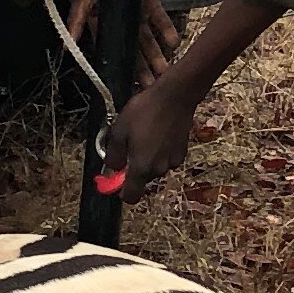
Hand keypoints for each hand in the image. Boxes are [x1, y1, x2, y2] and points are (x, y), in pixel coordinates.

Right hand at [68, 0, 179, 79]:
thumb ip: (76, 20)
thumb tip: (67, 45)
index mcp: (103, 25)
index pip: (114, 51)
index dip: (122, 67)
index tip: (130, 86)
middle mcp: (121, 23)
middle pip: (134, 50)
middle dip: (143, 68)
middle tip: (153, 85)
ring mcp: (137, 13)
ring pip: (148, 38)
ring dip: (157, 54)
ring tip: (165, 70)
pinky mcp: (150, 1)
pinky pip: (160, 18)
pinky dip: (167, 30)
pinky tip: (173, 43)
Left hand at [99, 70, 197, 192]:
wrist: (175, 96)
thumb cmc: (145, 111)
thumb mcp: (119, 130)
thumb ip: (113, 155)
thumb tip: (112, 167)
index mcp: (141, 167)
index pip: (131, 196)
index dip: (121, 192)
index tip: (115, 181)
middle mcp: (159, 169)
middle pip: (141, 179)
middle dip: (133, 167)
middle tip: (127, 146)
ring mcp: (172, 161)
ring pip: (154, 167)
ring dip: (147, 158)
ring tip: (143, 135)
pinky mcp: (181, 152)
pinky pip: (166, 158)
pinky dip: (160, 151)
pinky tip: (157, 133)